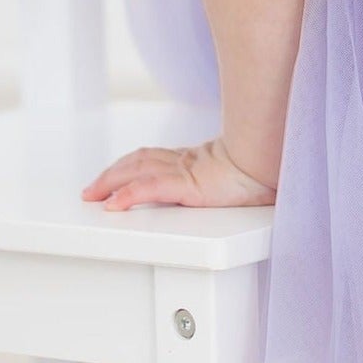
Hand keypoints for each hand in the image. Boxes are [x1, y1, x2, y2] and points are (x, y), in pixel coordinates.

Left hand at [81, 136, 277, 211]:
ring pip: (136, 171)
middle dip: (110, 175)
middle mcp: (184, 162)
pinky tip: (113, 204)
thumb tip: (220, 185)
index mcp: (193, 160)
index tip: (111, 176)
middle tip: (90, 190)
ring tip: (93, 195)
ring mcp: (184, 172)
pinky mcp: (187, 185)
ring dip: (111, 182)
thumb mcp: (233, 176)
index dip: (128, 166)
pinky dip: (128, 195)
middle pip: (136, 162)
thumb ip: (220, 177)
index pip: (151, 157)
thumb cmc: (262, 173)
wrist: (272, 166)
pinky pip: (150, 189)